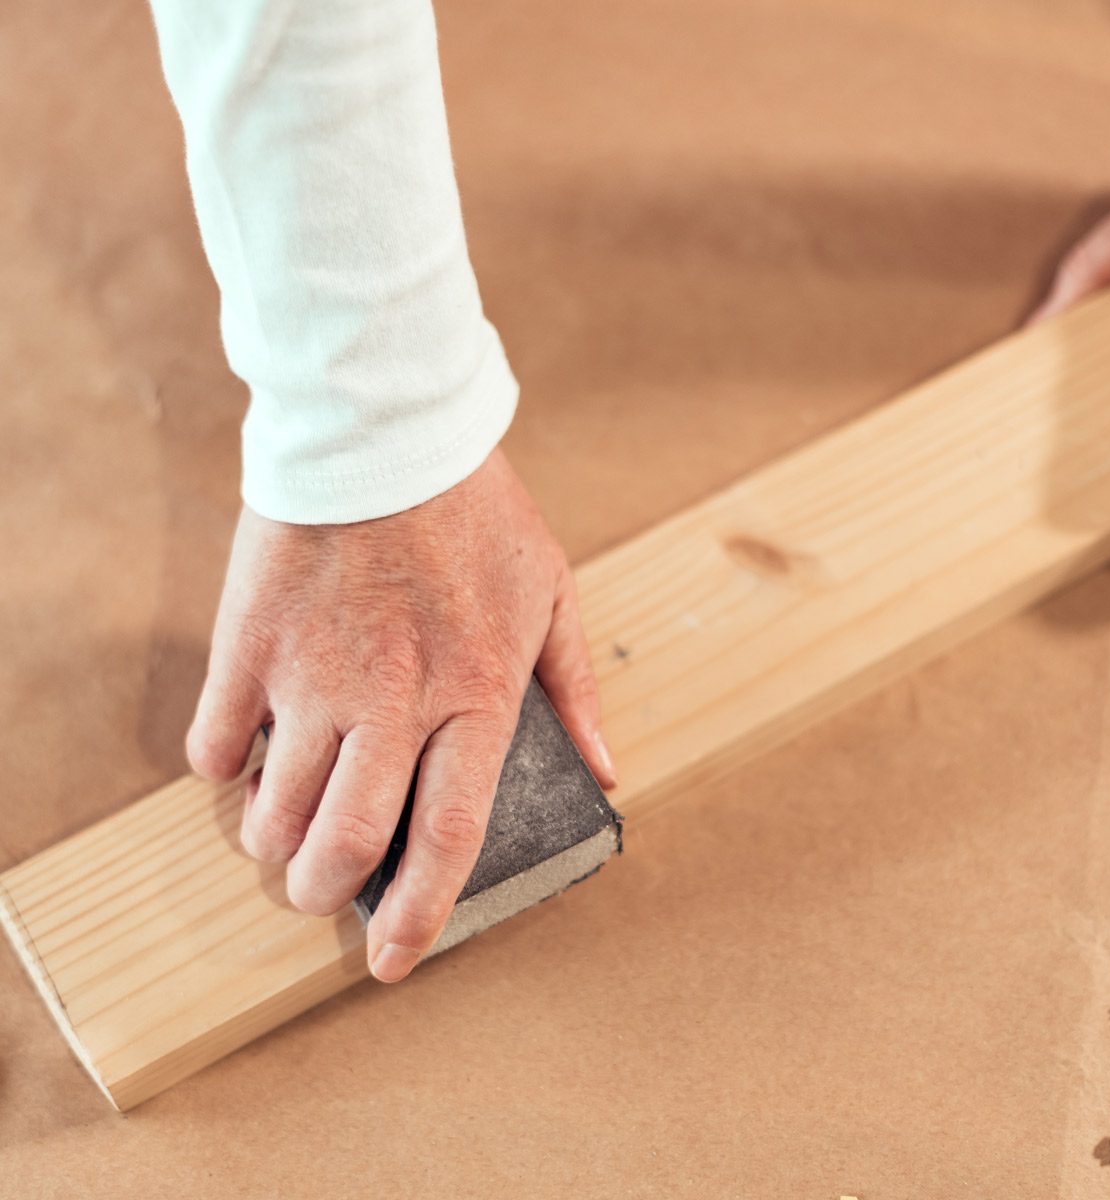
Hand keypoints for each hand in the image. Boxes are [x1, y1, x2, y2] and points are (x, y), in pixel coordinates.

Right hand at [187, 448, 616, 981]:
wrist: (385, 428)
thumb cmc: (477, 514)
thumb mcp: (552, 592)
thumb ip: (577, 689)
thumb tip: (608, 772)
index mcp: (475, 692)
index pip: (449, 834)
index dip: (420, 914)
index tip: (394, 960)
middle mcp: (392, 698)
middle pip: (345, 842)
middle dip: (323, 894)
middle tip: (322, 893)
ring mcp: (312, 674)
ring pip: (272, 810)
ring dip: (274, 843)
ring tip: (285, 833)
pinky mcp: (250, 643)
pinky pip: (213, 745)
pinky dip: (224, 772)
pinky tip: (248, 756)